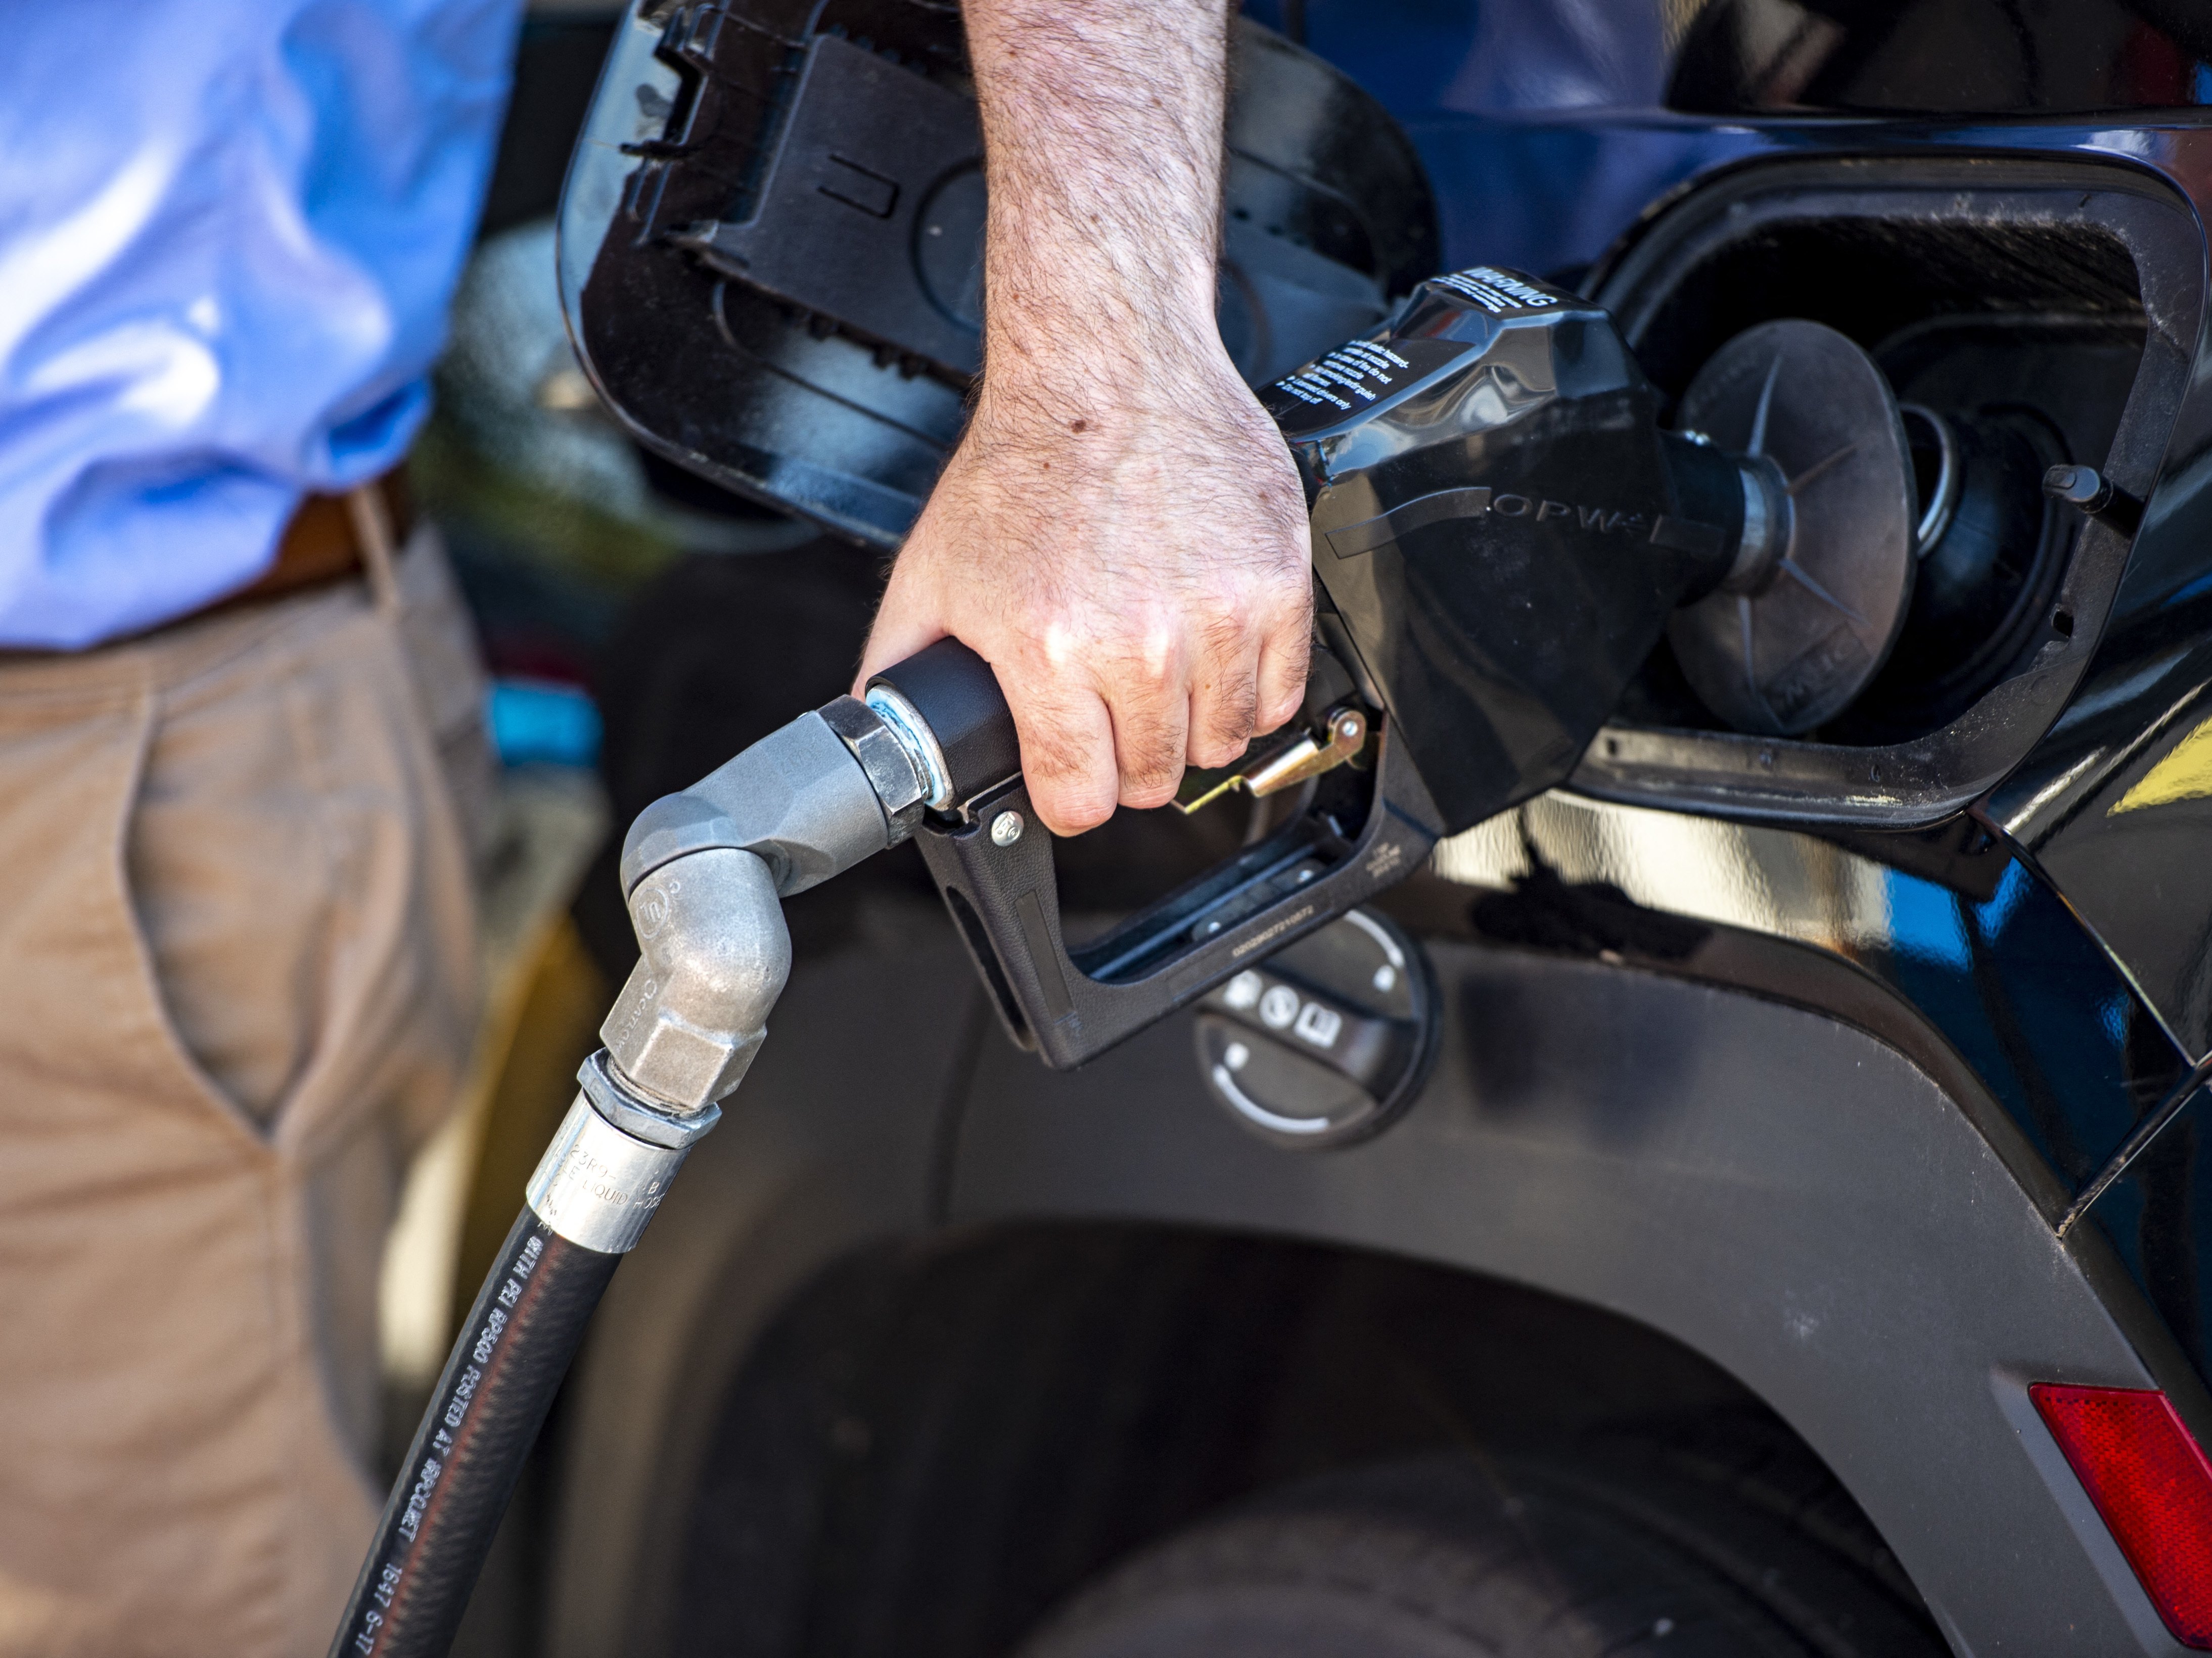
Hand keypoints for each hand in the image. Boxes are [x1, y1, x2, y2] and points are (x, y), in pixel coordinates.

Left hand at [855, 349, 1310, 837]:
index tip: (1070, 778)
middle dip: (1125, 761)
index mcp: (1051, 646)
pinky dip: (1248, 689)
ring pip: (1221, 744)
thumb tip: (882, 732)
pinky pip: (1281, 693)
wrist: (1107, 370)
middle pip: (1151, 780)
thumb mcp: (933, 574)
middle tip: (1110, 715)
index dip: (1069, 796)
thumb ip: (901, 667)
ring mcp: (1218, 614)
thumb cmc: (1027, 464)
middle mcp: (1140, 639)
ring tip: (1160, 679)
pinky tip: (1210, 654)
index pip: (1080, 799)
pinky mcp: (1276, 584)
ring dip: (1190, 728)